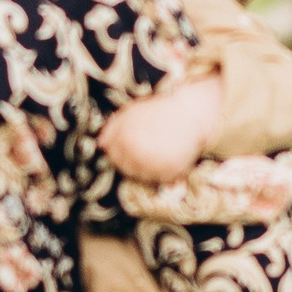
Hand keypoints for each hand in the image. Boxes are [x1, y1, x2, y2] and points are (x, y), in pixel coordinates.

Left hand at [99, 68, 225, 183]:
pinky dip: (162, 173)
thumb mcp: (132, 112)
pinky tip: (167, 158)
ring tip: (157, 152)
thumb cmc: (159, 111)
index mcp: (124, 139)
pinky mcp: (170, 172)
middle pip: (126, 169)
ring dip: (146, 169)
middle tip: (147, 148)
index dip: (119, 153)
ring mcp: (154, 165)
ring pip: (142, 177)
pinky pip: (160, 180)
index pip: (113, 157)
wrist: (191, 114)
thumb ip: (112, 128)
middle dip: (132, 161)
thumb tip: (100, 144)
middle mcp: (137, 154)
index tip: (131, 145)